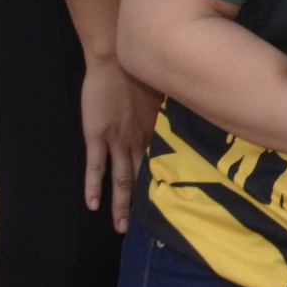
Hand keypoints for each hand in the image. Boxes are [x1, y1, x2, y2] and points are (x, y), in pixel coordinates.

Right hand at [80, 56, 160, 231]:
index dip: (161, 184)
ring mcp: (116, 139)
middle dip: (140, 204)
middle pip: (141, 177)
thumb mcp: (163, 93)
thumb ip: (171, 109)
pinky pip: (95, 166)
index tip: (166, 204)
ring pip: (120, 178)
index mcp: (155, 130)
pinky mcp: (96, 135)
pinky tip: (92, 204)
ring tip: (120, 226)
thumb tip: (193, 114)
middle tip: (139, 228)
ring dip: (120, 203)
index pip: (160, 163)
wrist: (116, 58)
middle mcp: (138, 139)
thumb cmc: (141, 71)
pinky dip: (94, 186)